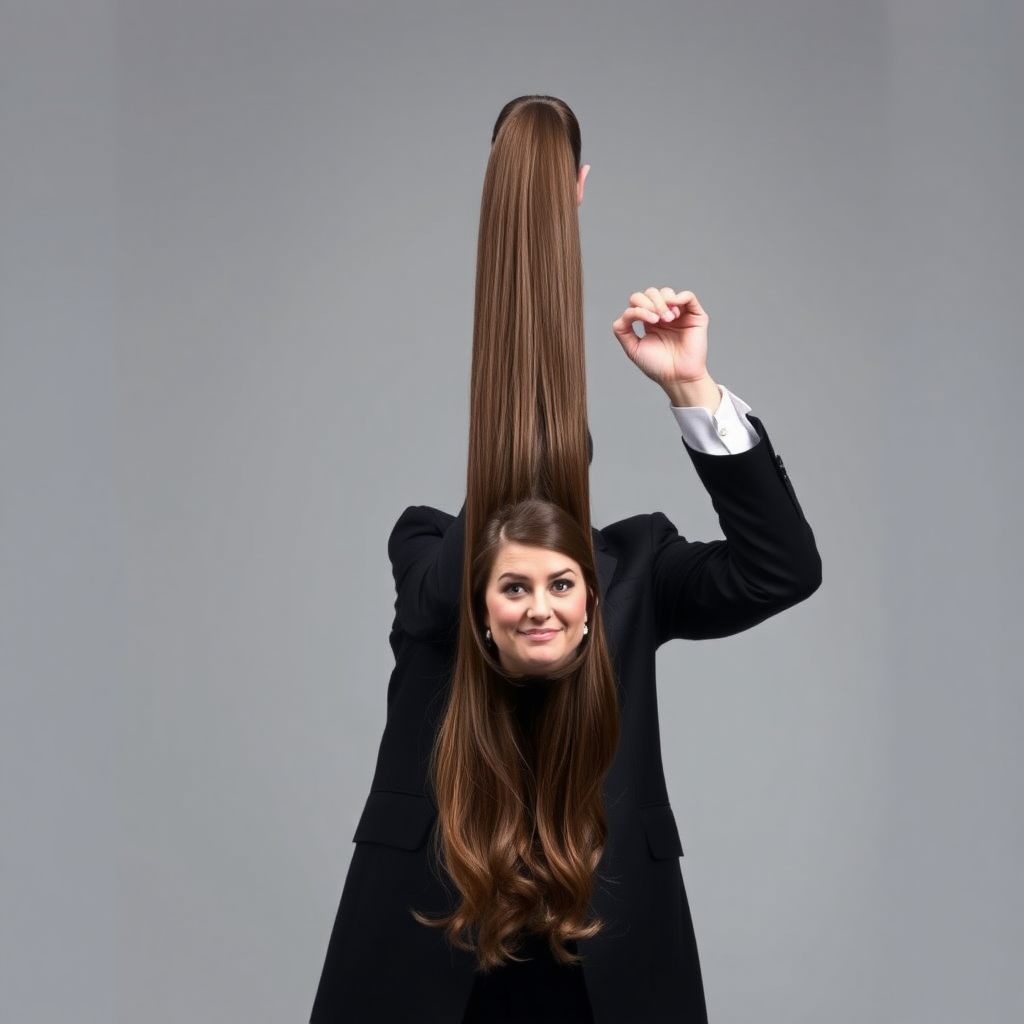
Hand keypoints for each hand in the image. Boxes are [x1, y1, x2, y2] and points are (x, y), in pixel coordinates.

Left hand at [612, 288, 718, 407]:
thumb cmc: (657, 366)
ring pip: (667, 292)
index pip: (638, 302)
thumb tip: (626, 313)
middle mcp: (663, 314)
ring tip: (668, 319)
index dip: (640, 307)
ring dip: (663, 302)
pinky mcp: (695, 315)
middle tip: (657, 320)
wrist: (678, 376)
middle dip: (650, 303)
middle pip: (651, 293)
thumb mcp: (632, 348)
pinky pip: (688, 296)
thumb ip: (622, 330)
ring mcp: (679, 314)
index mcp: (649, 321)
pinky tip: (675, 311)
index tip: (649, 323)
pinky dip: (679, 297)